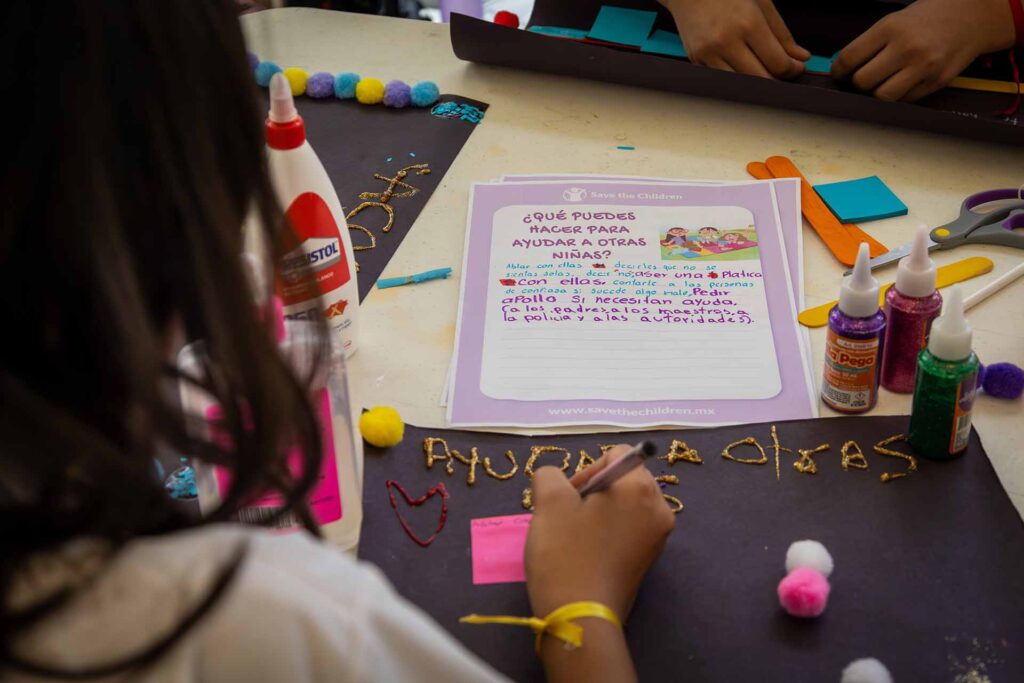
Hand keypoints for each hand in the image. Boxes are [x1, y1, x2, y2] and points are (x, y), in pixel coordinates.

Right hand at [524, 446, 675, 620]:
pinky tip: (586, 551)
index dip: (586, 470)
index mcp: (640, 488)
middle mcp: (659, 509)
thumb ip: (550, 474)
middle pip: (623, 479)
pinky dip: (606, 532)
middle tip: (568, 516)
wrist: (579, 618)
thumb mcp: (548, 501)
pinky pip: (627, 529)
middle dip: (593, 491)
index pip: (616, 454)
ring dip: (597, 511)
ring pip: (623, 505)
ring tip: (575, 535)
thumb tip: (558, 482)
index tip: (568, 498)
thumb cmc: (565, 554)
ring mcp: (657, 538)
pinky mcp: (648, 560)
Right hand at [660, 0, 809, 78]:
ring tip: (762, 68)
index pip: (778, 62)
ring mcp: (708, 53)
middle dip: (777, 78)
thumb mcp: (761, 3)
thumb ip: (782, 34)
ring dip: (756, 81)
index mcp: (748, 23)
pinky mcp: (696, 60)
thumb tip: (801, 58)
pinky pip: (723, 79)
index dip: (792, 70)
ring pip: (741, 84)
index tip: (796, 67)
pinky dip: (736, 77)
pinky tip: (741, 64)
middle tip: (783, 71)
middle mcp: (727, 41)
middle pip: (761, 79)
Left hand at [832, 0, 1016, 101]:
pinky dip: (898, 96)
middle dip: (857, 83)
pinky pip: (905, 100)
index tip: (840, 74)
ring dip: (877, 93)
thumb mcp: (893, 21)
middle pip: (863, 82)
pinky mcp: (936, 82)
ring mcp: (924, 67)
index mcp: (890, 28)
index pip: (849, 59)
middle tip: (862, 78)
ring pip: (882, 97)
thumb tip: (842, 71)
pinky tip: (903, 82)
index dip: (839, 71)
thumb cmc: (925, 19)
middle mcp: (907, 48)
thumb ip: (869, 45)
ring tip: (882, 82)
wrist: (970, 17)